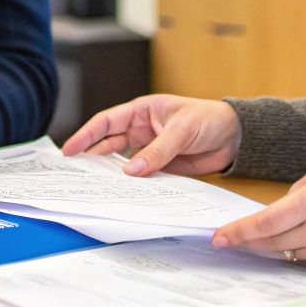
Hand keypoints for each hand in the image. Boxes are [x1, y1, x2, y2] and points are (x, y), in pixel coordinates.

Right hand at [61, 94, 241, 176]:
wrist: (235, 137)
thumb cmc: (209, 119)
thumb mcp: (182, 130)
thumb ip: (158, 150)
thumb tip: (132, 170)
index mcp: (142, 111)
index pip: (107, 122)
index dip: (86, 135)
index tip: (70, 149)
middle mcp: (142, 130)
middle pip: (109, 144)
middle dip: (92, 157)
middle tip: (75, 174)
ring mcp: (150, 149)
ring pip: (124, 163)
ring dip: (112, 174)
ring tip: (96, 187)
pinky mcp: (162, 167)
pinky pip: (142, 177)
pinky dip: (134, 185)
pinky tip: (125, 194)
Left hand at [212, 154, 305, 272]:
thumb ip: (301, 189)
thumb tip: (282, 208)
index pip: (266, 223)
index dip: (238, 232)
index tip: (219, 238)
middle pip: (274, 244)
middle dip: (250, 243)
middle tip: (233, 241)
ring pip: (294, 255)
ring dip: (281, 247)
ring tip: (275, 236)